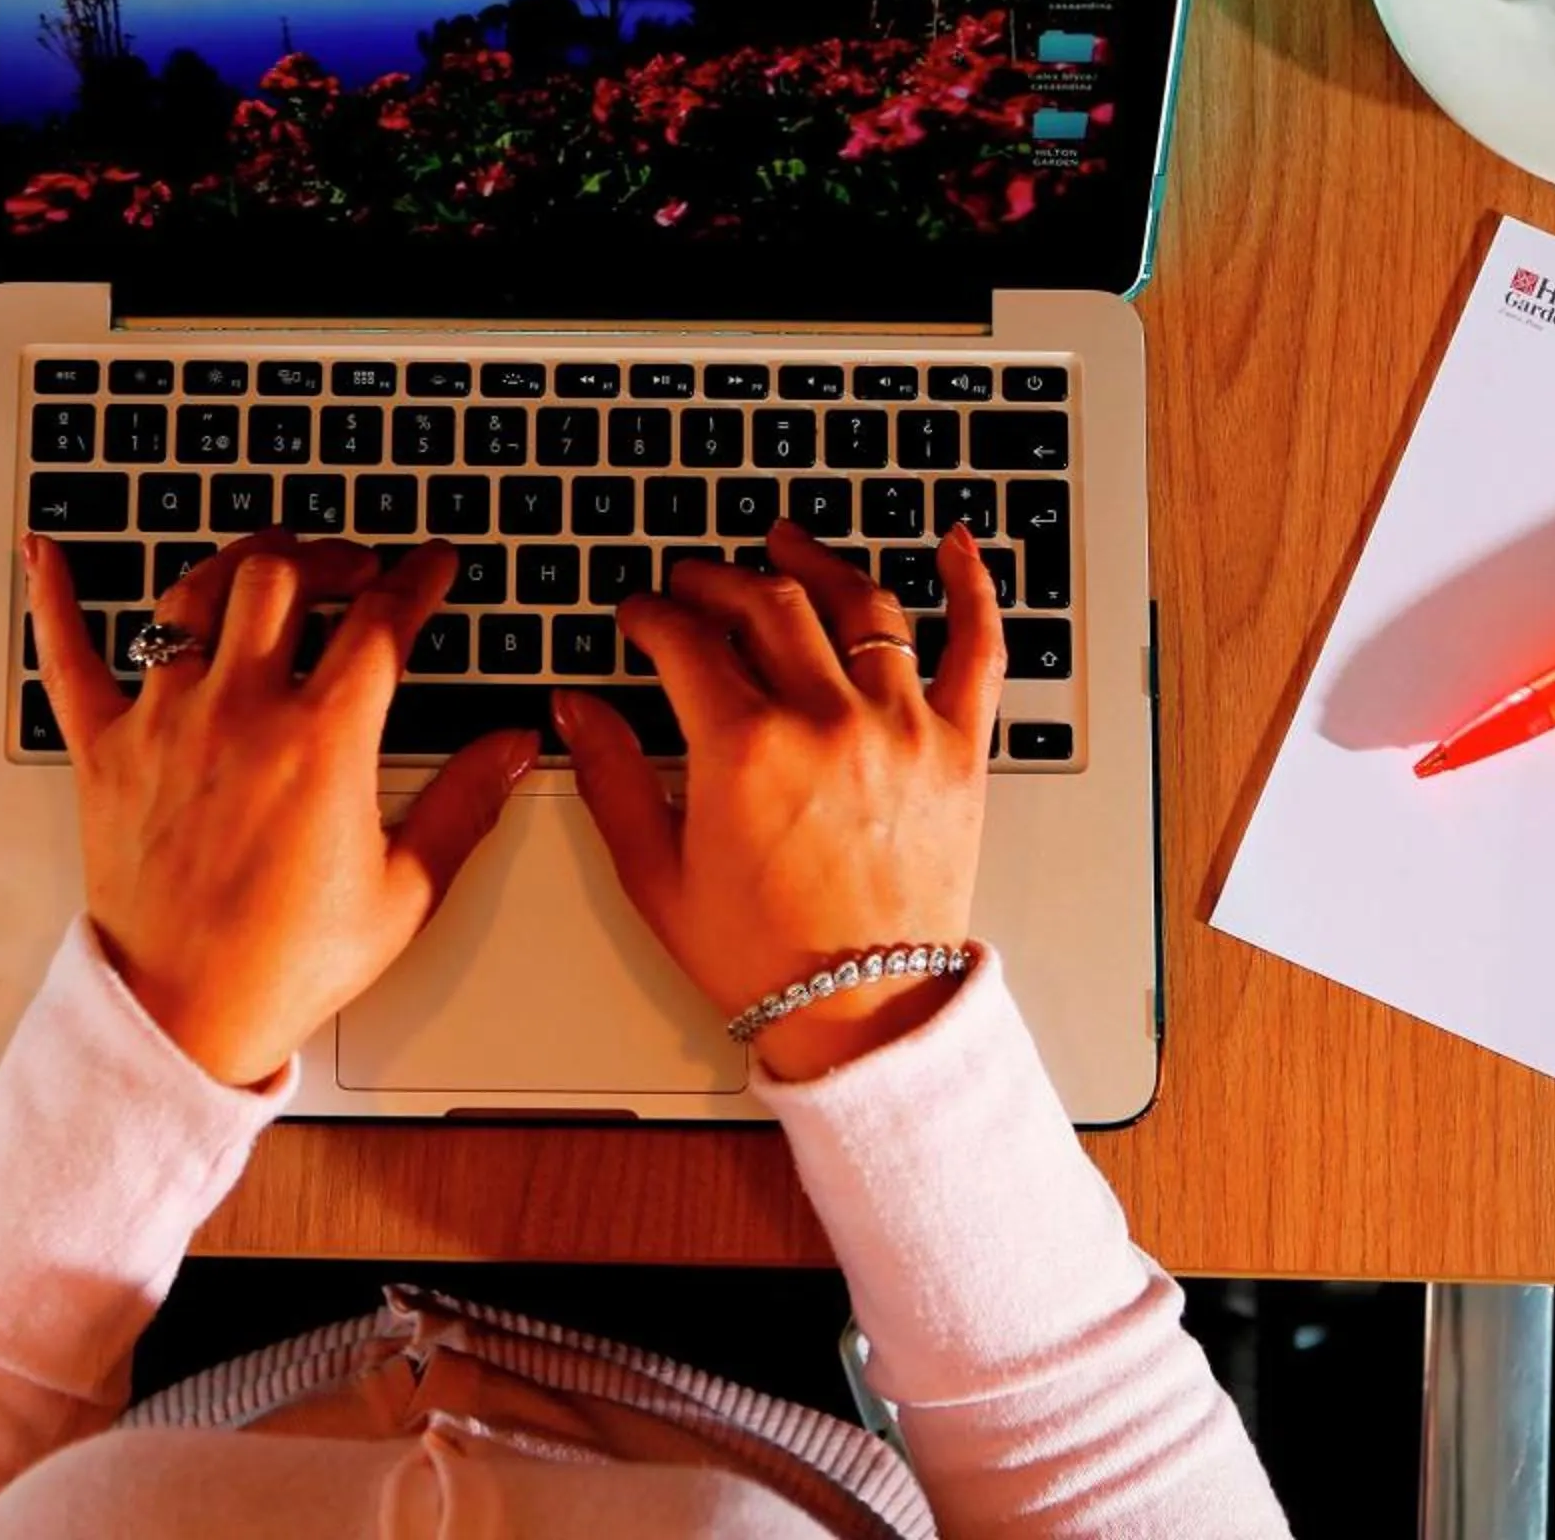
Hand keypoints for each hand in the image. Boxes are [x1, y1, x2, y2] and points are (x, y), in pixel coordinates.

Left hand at [25, 530, 538, 1086]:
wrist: (183, 1016)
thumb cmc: (286, 965)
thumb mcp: (405, 891)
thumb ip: (464, 804)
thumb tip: (514, 746)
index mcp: (323, 742)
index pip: (382, 620)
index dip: (419, 578)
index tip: (434, 566)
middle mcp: (241, 713)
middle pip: (284, 578)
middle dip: (329, 555)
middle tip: (355, 566)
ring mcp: (164, 723)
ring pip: (194, 595)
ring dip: (238, 562)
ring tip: (268, 563)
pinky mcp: (104, 751)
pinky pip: (69, 657)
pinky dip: (57, 598)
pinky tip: (48, 553)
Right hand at [555, 521, 1004, 1080]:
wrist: (862, 1013)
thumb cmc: (762, 956)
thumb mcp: (656, 872)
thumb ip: (611, 777)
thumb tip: (577, 708)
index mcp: (744, 749)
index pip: (686, 638)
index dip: (651, 614)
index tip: (639, 615)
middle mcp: (826, 720)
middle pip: (766, 602)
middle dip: (716, 580)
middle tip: (693, 582)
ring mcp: (900, 727)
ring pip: (860, 604)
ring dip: (815, 560)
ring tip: (786, 541)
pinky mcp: (958, 748)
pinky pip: (977, 647)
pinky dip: (972, 588)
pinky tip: (955, 546)